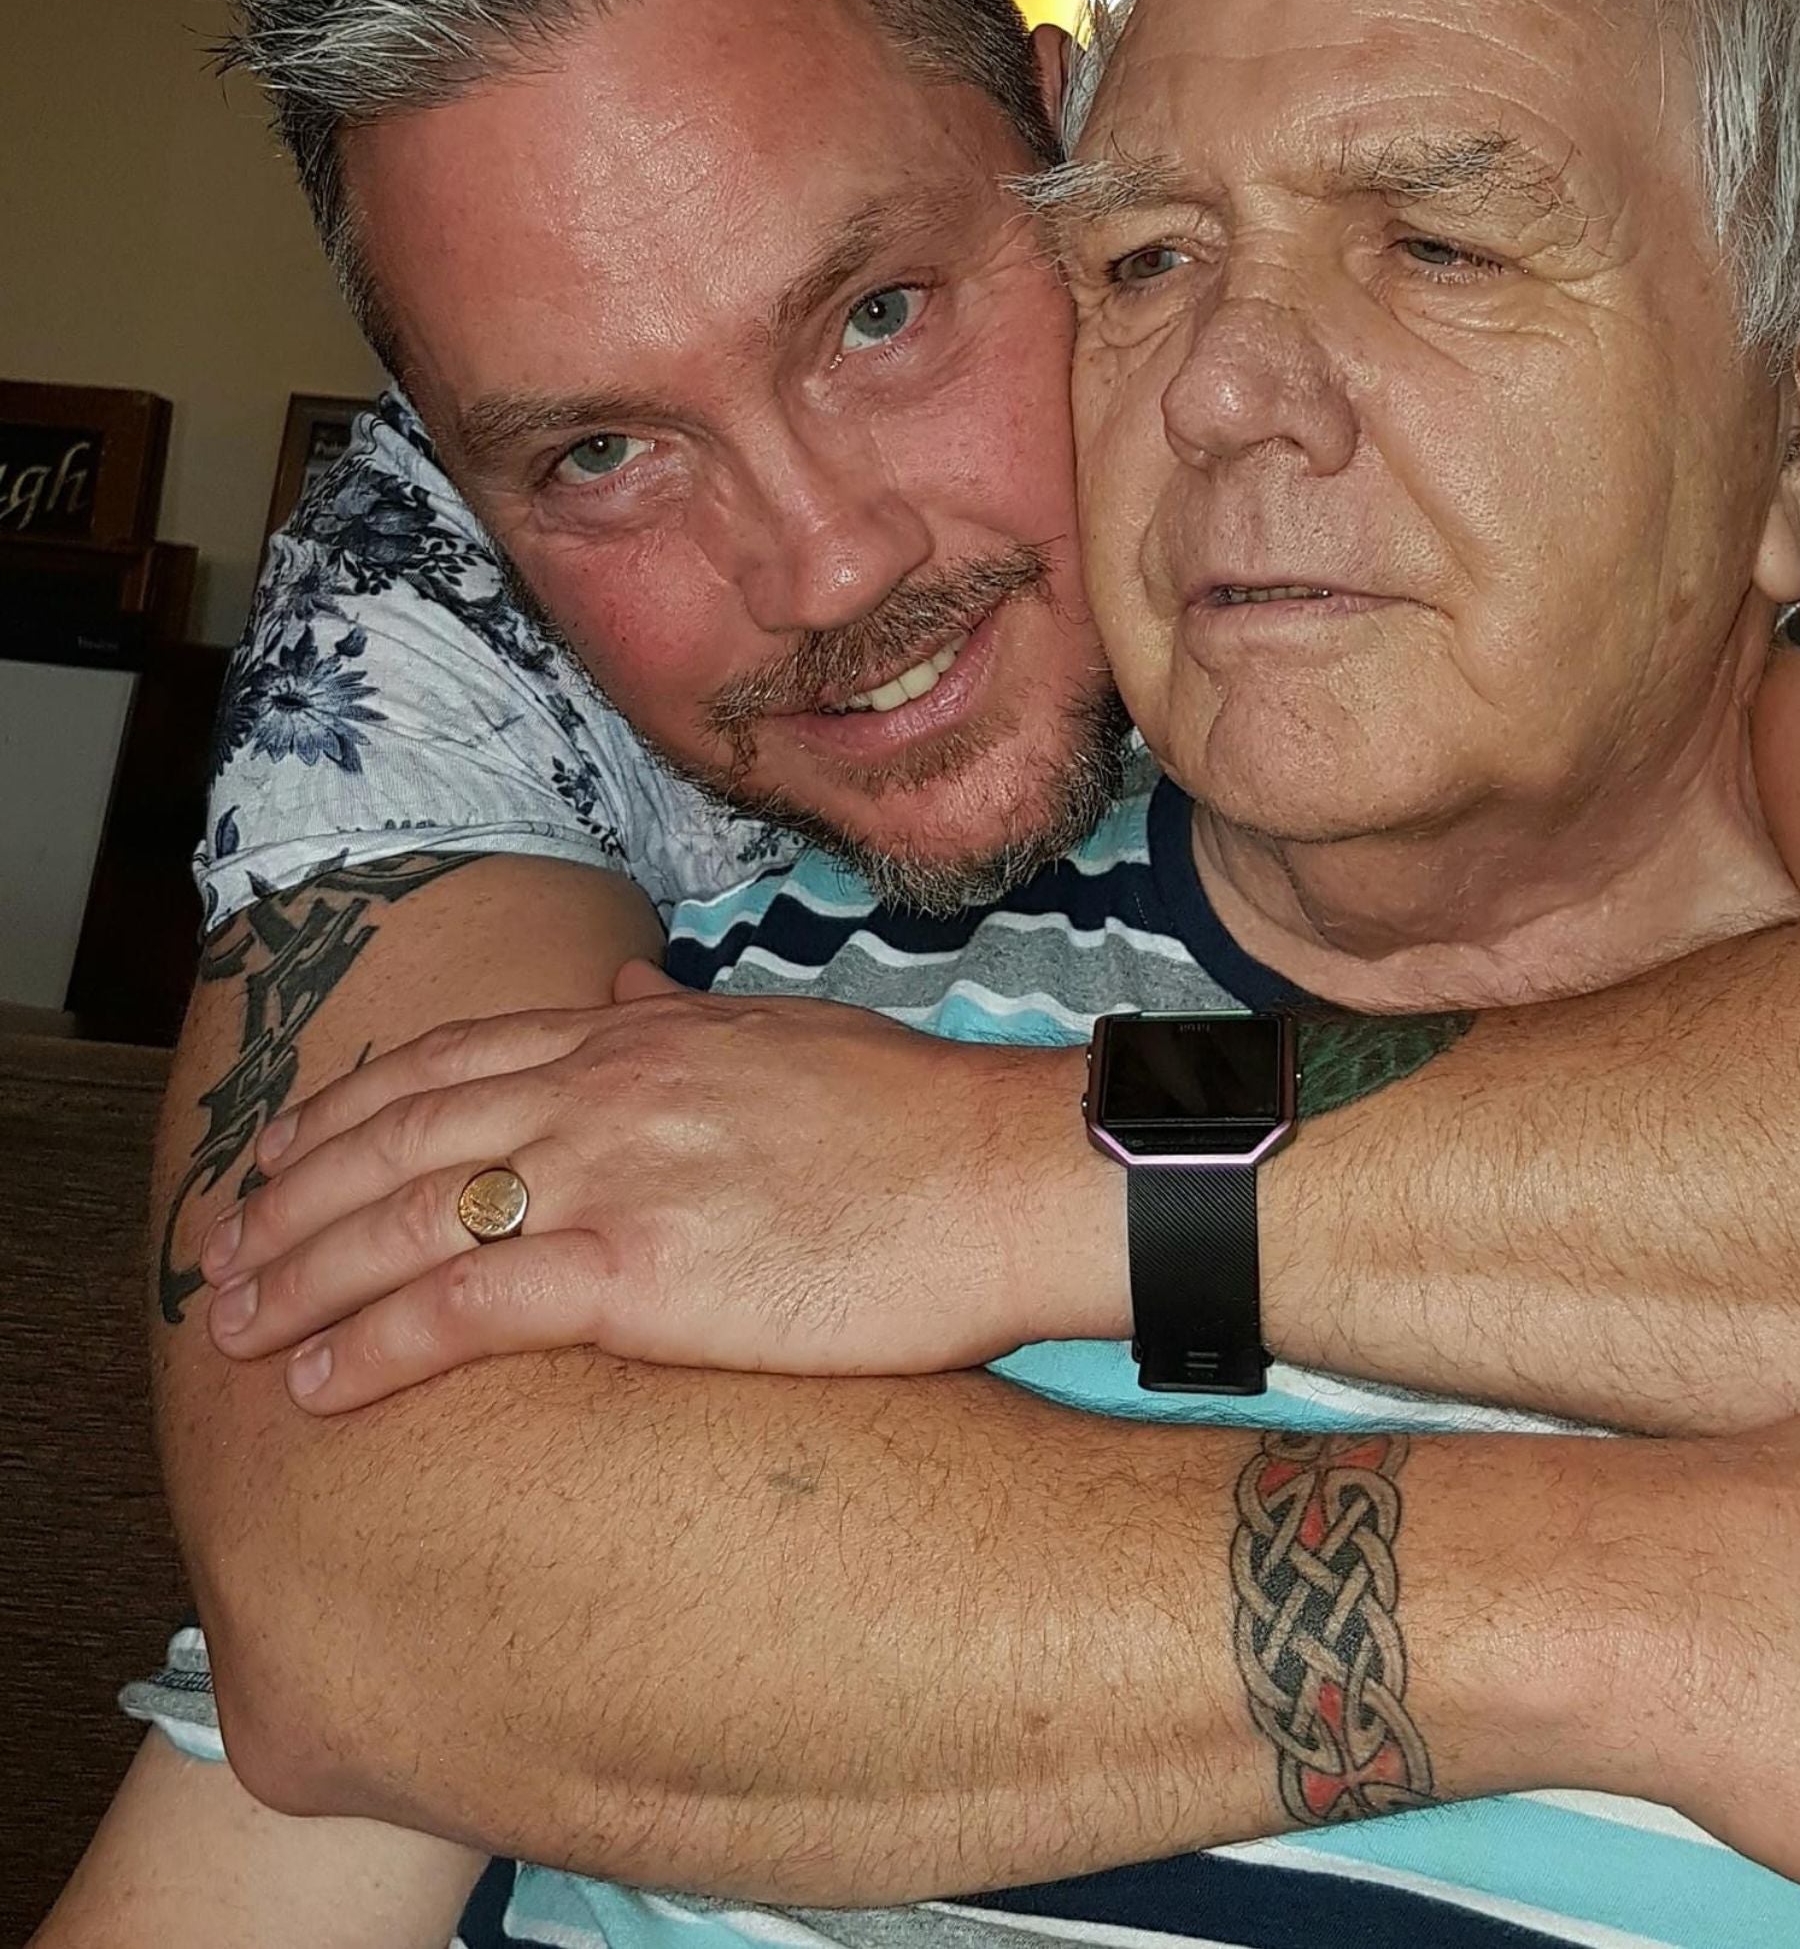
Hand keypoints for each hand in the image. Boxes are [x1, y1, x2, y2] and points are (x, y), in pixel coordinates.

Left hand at [198, 965, 1119, 1409]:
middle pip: (399, 1136)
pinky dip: (373, 1345)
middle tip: (217, 1251)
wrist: (1002, 1170)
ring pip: (406, 1219)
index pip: (449, 1063)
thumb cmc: (917, 1115)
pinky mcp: (639, 1274)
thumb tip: (618, 993)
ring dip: (300, 1275)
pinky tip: (318, 1386)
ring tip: (233, 1326)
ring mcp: (614, 1176)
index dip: (346, 1109)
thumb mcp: (786, 1033)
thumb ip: (682, 1018)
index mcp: (637, 1039)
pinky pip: (464, 1306)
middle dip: (290, 1197)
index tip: (280, 1149)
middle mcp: (602, 1092)